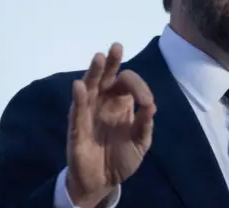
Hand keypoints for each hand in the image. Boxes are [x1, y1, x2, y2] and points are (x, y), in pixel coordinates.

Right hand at [66, 43, 155, 207]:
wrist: (104, 182)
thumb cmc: (122, 157)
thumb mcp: (141, 142)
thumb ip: (145, 124)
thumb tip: (151, 105)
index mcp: (120, 102)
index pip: (127, 83)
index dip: (138, 86)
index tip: (147, 102)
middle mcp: (103, 102)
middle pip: (106, 77)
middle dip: (111, 62)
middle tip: (116, 47)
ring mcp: (89, 113)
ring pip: (89, 88)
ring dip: (94, 73)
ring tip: (99, 58)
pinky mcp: (77, 129)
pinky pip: (77, 112)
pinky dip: (78, 99)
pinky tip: (80, 86)